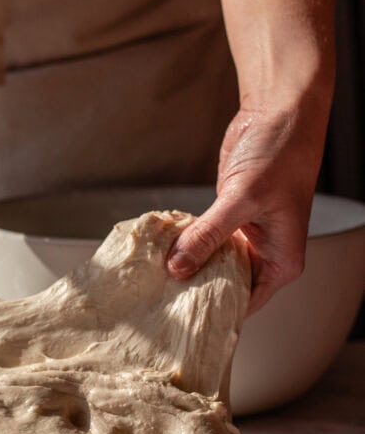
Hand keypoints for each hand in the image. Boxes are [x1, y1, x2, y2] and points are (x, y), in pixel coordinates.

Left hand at [166, 95, 328, 313]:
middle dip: (193, 289)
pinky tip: (160, 248)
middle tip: (157, 298)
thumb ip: (209, 235)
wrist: (278, 114)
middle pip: (224, 285)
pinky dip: (183, 242)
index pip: (244, 302)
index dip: (213, 310)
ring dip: (185, 264)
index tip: (180, 318)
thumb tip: (178, 267)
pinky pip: (201, 240)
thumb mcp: (243, 198)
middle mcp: (264, 255)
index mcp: (281, 262)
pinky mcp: (225, 218)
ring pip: (209, 262)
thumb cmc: (281, 155)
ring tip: (152, 277)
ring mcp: (243, 237)